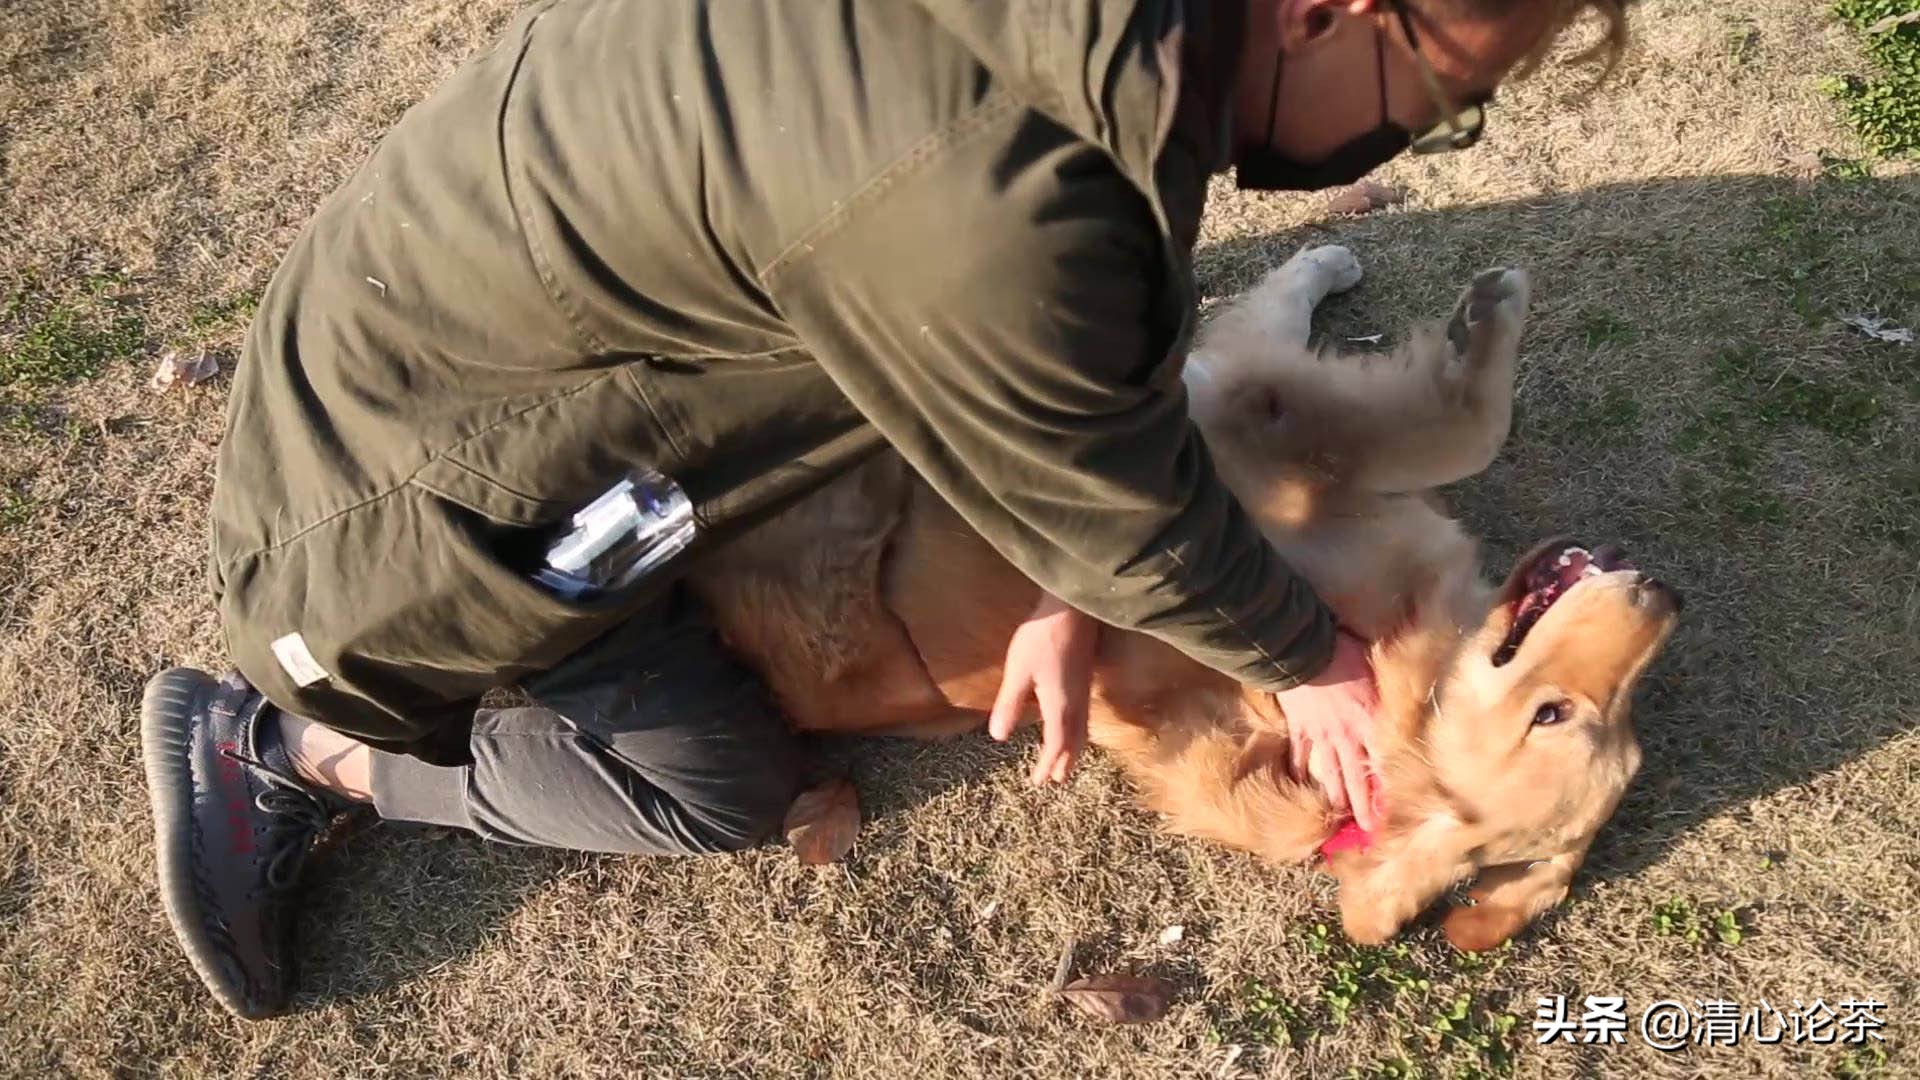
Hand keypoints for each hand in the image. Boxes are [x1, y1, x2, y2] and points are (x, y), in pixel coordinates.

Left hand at [989, 591, 1099, 784]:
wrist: (1072, 608)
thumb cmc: (1042, 638)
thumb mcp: (1018, 672)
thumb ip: (1010, 704)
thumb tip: (998, 737)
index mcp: (1060, 707)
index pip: (1055, 745)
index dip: (1047, 765)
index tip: (1039, 781)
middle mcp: (1077, 704)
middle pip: (1075, 741)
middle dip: (1066, 761)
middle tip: (1058, 779)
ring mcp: (1084, 690)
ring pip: (1083, 729)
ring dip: (1075, 748)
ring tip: (1068, 758)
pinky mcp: (1086, 678)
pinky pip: (1085, 716)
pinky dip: (1079, 731)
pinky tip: (1073, 722)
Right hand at [1274, 629, 1381, 829]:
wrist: (1301, 652)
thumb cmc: (1342, 654)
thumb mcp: (1375, 669)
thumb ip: (1385, 691)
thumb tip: (1405, 695)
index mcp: (1369, 722)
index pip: (1384, 763)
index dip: (1390, 789)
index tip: (1396, 809)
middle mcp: (1347, 736)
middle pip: (1358, 779)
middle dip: (1365, 807)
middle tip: (1369, 830)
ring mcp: (1321, 735)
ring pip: (1331, 773)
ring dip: (1337, 796)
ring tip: (1339, 816)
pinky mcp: (1300, 728)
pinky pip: (1299, 754)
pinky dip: (1297, 769)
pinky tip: (1298, 783)